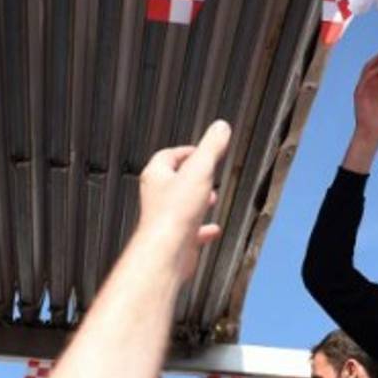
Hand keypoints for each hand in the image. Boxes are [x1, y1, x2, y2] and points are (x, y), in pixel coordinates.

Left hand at [138, 120, 230, 276]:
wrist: (168, 250)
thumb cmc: (175, 212)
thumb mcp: (200, 170)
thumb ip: (211, 147)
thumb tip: (221, 127)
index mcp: (157, 176)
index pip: (168, 155)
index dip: (185, 151)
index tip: (200, 150)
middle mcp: (157, 196)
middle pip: (173, 180)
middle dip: (193, 176)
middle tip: (207, 173)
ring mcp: (166, 219)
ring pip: (181, 205)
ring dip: (197, 200)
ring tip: (212, 198)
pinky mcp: (175, 238)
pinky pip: (190, 230)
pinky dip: (203, 228)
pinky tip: (213, 229)